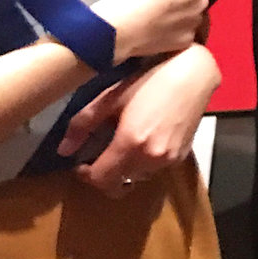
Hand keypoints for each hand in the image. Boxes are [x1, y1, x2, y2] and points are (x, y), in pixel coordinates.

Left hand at [63, 43, 221, 197]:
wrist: (194, 72)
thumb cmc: (150, 79)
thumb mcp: (112, 97)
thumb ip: (83, 124)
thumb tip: (63, 149)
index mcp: (130, 144)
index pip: (101, 180)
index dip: (86, 176)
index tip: (80, 164)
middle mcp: (151, 159)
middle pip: (118, 186)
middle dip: (103, 177)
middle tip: (96, 160)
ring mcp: (169, 160)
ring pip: (136, 179)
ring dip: (124, 171)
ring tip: (120, 148)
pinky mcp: (182, 156)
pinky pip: (154, 170)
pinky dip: (142, 164)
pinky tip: (142, 142)